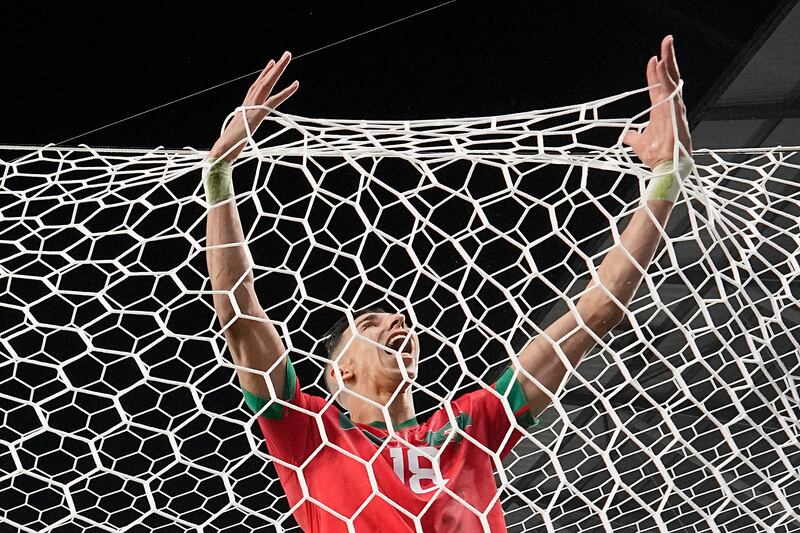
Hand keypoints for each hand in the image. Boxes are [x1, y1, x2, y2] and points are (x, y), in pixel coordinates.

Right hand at [210, 52, 298, 161]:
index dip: (264, 75)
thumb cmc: (227, 149)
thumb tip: (237, 138)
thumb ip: (240, 133)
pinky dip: (285, 92)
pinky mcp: (257, 115)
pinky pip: (274, 101)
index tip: (271, 64)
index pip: (255, 88)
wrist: (221, 152)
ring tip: (288, 56)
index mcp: (244, 109)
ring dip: (278, 70)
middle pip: (262, 81)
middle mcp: (247, 104)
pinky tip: (296, 84)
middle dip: (275, 67)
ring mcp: (252, 108)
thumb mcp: (237, 138)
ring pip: (267, 84)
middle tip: (286, 54)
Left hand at [623, 36, 691, 168]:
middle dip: (668, 59)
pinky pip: (671, 91)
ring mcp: (675, 108)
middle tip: (666, 41)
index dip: (655, 73)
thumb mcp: (640, 144)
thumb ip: (634, 137)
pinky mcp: (676, 113)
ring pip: (673, 81)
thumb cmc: (657, 157)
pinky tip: (663, 66)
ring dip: (669, 64)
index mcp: (661, 110)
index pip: (658, 86)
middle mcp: (670, 106)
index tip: (652, 59)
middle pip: (670, 78)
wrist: (665, 168)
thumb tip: (626, 136)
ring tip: (665, 48)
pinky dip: (667, 78)